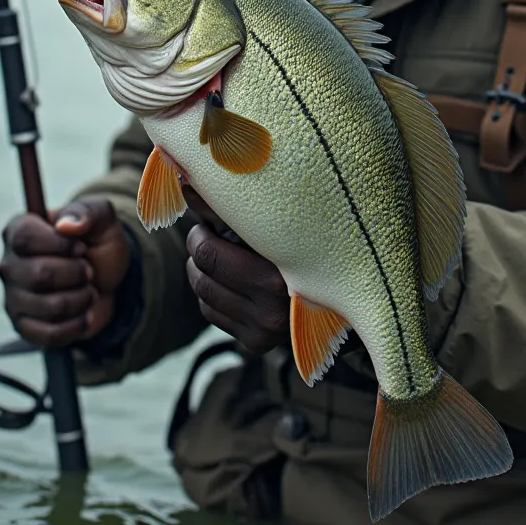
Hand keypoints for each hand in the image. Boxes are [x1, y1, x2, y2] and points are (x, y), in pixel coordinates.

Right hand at [0, 198, 130, 346]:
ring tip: (87, 289)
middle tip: (88, 270)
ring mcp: (13, 298)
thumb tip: (67, 225)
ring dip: (81, 298)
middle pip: (39, 275)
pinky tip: (83, 312)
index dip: (60, 245)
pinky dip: (77, 324)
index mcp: (19, 230)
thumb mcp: (103, 218)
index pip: (25, 238)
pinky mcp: (23, 326)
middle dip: (77, 273)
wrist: (105, 279)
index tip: (82, 247)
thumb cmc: (97, 243)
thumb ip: (88, 212)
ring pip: (49, 307)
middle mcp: (9, 264)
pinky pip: (50, 334)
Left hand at [183, 185, 289, 354]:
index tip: (202, 212)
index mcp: (279, 275)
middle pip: (202, 269)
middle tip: (209, 231)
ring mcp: (264, 329)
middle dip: (199, 244)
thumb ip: (228, 207)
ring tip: (220, 253)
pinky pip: (210, 312)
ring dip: (201, 268)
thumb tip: (189, 183)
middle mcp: (273, 308)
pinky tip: (231, 279)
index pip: (209, 250)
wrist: (336, 290)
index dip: (200, 228)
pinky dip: (212, 292)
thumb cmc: (300, 243)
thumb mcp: (270, 224)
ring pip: (202, 291)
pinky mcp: (255, 343)